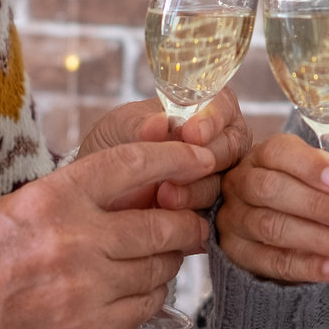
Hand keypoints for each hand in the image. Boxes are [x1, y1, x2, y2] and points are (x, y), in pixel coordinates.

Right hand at [0, 140, 215, 328]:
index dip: (176, 156)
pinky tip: (138, 289)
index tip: (201, 157)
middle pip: (161, 224)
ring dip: (167, 261)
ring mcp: (82, 290)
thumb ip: (79, 196)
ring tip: (160, 257)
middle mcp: (73, 240)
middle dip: (189, 222)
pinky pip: (144, 307)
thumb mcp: (22, 206)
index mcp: (54, 198)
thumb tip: (145, 185)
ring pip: (158, 268)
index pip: (134, 164)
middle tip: (196, 222)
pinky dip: (151, 295)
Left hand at [76, 91, 250, 210]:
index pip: (223, 106)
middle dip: (205, 160)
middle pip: (233, 148)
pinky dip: (197, 221)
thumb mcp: (119, 127)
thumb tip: (159, 123)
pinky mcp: (211, 215)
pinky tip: (172, 221)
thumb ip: (141, 123)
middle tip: (173, 172)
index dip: (213, 119)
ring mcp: (219, 181)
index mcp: (204, 112)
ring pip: (226, 185)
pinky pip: (218, 218)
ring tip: (163, 197)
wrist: (96, 193)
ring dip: (197, 192)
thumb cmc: (113, 147)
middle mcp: (219, 144)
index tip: (191, 132)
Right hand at [216, 132, 328, 283]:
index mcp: (262, 156)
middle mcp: (240, 183)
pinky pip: (271, 262)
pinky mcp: (235, 253)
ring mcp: (233, 218)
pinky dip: (306, 266)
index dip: (311, 166)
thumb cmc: (300, 191)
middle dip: (317, 204)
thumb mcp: (320, 177)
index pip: (279, 153)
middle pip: (271, 190)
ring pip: (270, 227)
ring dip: (317, 238)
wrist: (269, 222)